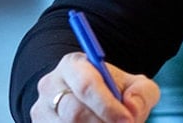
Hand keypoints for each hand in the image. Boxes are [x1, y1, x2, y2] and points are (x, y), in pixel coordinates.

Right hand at [31, 52, 160, 121]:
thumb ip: (141, 93)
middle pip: (74, 113)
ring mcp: (40, 110)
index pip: (86, 85)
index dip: (108, 106)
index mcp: (73, 65)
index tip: (127, 120)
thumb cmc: (114, 91)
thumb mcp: (135, 85)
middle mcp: (50, 86)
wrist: (92, 101)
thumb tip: (131, 107)